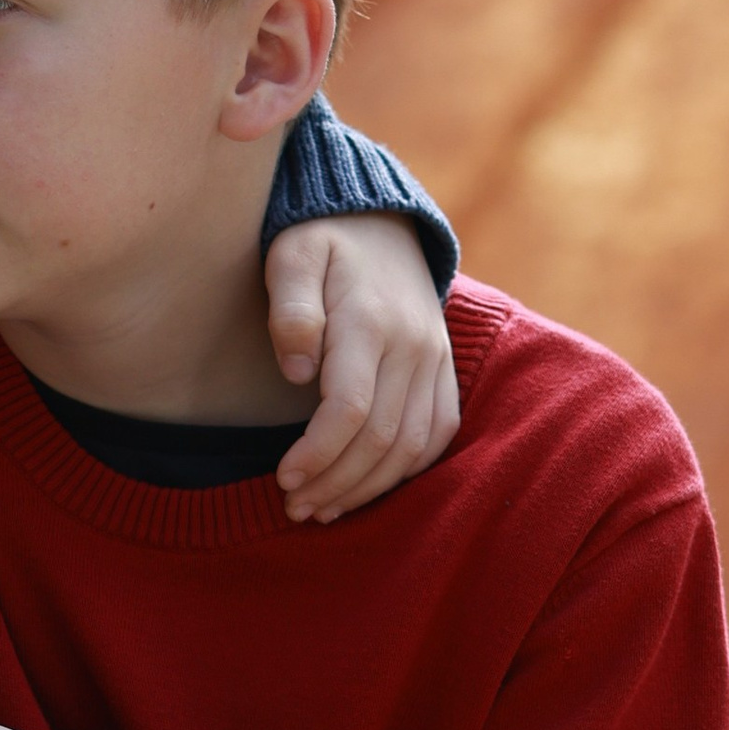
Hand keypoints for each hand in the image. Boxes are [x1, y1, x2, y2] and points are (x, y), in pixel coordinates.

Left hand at [263, 217, 459, 524]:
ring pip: (413, 445)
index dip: (317, 454)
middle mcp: (413, 346)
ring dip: (368, 487)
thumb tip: (296, 371)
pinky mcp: (445, 369)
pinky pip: (439, 433)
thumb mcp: (292, 254)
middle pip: (381, 438)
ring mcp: (435, 359)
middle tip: (294, 507)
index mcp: (370, 323)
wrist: (382, 221)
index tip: (283, 479)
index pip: (349, 409)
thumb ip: (291, 307)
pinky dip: (407, 470)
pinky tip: (368, 486)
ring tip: (324, 508)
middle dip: (335, 483)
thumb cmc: (322, 241)